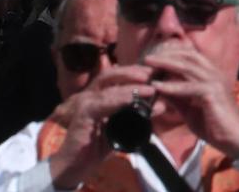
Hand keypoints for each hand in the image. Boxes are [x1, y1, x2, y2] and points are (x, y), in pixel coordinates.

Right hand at [45, 66, 157, 190]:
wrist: (76, 166)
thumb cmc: (98, 146)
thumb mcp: (123, 129)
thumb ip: (140, 116)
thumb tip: (161, 105)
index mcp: (99, 96)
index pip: (116, 77)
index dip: (134, 72)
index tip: (154, 72)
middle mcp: (90, 96)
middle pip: (110, 75)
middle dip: (132, 72)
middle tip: (152, 74)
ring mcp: (85, 103)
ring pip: (108, 88)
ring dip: (130, 87)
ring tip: (148, 88)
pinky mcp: (82, 114)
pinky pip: (101, 103)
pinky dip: (117, 100)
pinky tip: (131, 99)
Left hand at [138, 42, 238, 152]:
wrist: (232, 137)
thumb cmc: (212, 123)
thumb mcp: (189, 108)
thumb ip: (176, 96)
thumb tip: (158, 88)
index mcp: (210, 74)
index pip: (191, 55)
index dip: (172, 53)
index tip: (154, 56)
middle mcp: (214, 73)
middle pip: (188, 56)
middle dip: (167, 55)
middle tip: (147, 58)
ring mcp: (214, 82)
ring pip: (188, 67)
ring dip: (166, 64)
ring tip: (149, 65)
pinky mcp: (212, 94)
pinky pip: (189, 87)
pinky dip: (172, 86)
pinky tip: (157, 86)